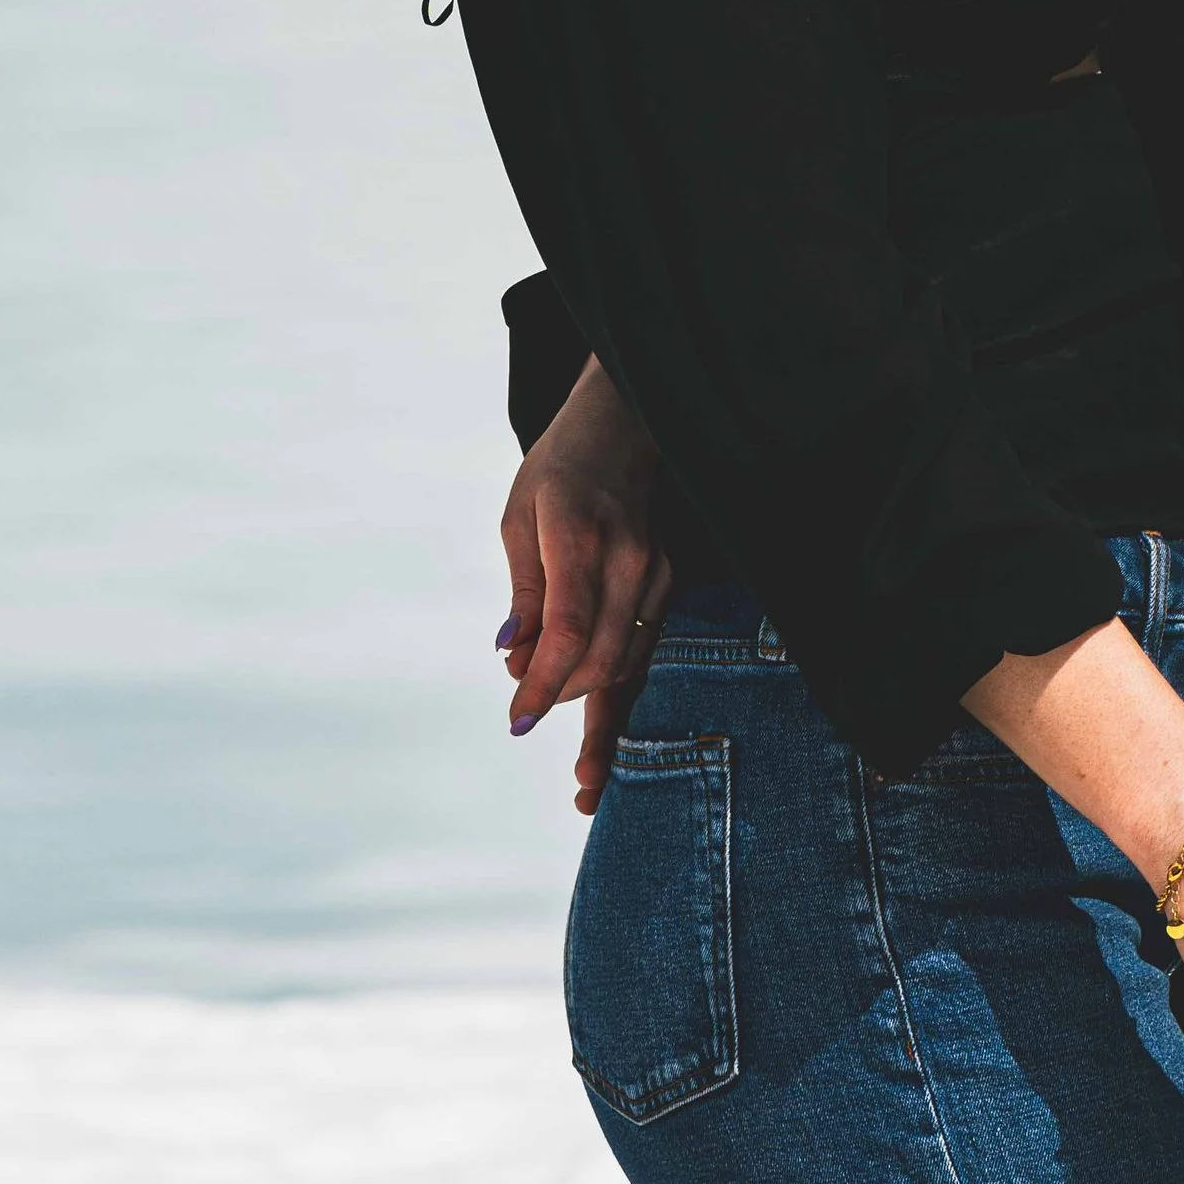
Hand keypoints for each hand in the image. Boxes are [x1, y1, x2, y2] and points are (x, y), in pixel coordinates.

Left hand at [499, 356, 670, 811]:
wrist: (622, 424)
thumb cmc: (560, 468)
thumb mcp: (519, 519)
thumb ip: (523, 593)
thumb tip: (513, 655)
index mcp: (580, 539)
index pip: (566, 634)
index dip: (541, 686)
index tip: (516, 720)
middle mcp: (630, 560)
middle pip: (602, 659)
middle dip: (563, 699)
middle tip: (527, 718)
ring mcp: (658, 571)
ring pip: (630, 659)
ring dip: (600, 706)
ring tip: (579, 759)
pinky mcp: (670, 579)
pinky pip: (644, 643)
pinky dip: (622, 681)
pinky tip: (606, 715)